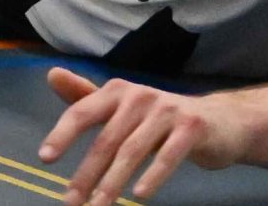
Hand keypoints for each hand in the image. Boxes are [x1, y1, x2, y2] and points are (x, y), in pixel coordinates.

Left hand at [39, 68, 250, 205]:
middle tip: (71, 201)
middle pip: (106, 140)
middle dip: (86, 174)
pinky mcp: (192, 127)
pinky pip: (168, 156)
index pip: (82, 112)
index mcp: (117, 91)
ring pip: (132, 152)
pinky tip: (138, 195)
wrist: (222, 121)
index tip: (45, 158)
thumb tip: (51, 74)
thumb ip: (88, 98)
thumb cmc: (162, 118)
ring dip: (112, 183)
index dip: (62, 135)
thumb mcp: (124, 108)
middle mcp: (139, 96)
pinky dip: (152, 176)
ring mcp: (167, 110)